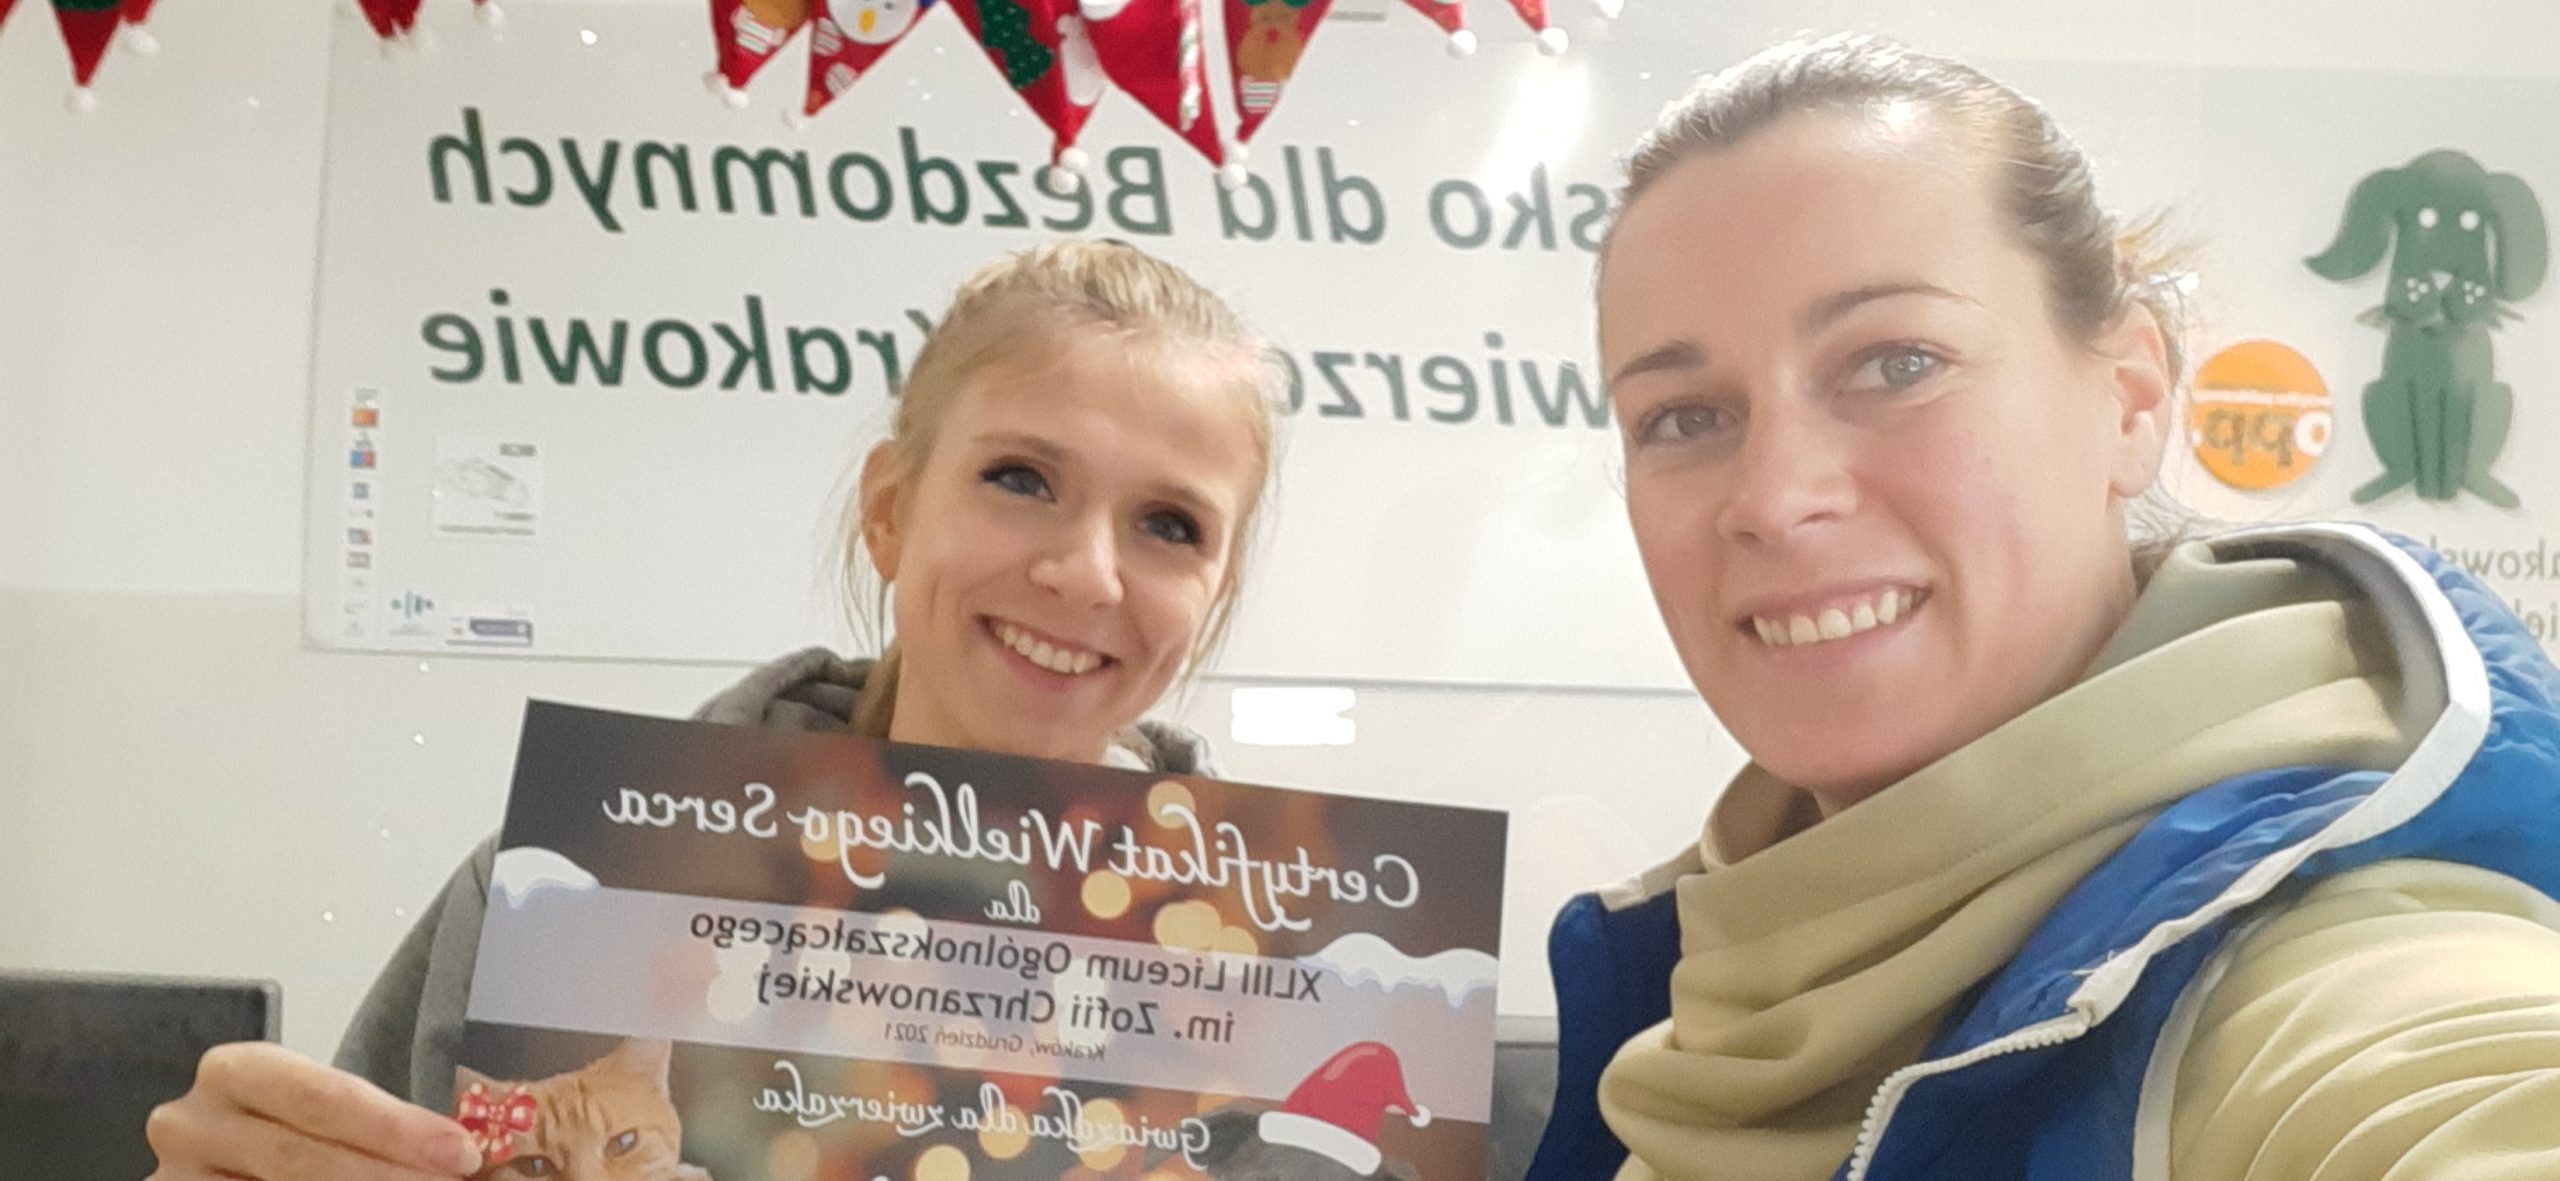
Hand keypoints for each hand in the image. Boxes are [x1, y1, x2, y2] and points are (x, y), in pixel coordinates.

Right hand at [146, 1042, 482, 1179]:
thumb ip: (378, 1127)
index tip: (460, 1153)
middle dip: (386, 1175)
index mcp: (235, 1073)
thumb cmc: (285, 1130)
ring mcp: (175, 1177)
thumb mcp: (319, 1115)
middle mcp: (191, 1123)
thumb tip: (465, 1153)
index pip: (322, 1098)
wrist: (225, 1153)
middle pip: (299, 1156)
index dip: (395, 1128)